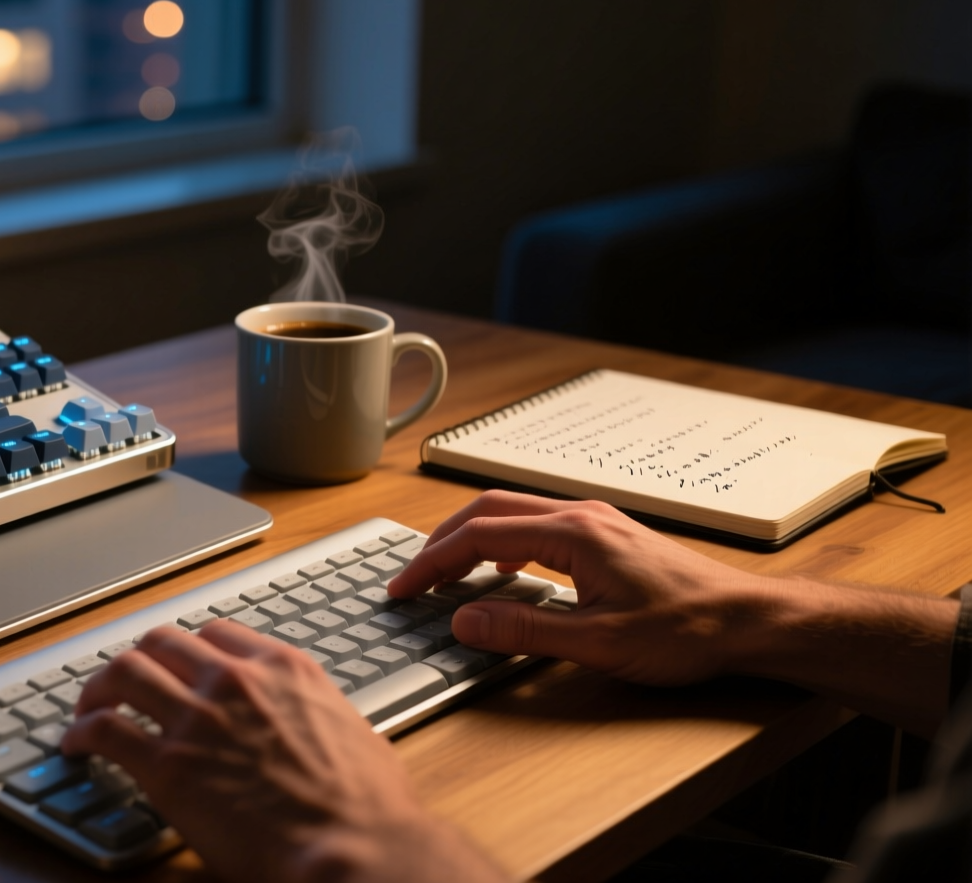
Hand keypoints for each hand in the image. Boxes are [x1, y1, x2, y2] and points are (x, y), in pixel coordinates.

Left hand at [62, 620, 506, 882]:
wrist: (355, 849)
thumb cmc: (369, 808)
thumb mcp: (354, 733)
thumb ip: (317, 715)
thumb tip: (313, 726)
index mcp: (284, 669)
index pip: (217, 635)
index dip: (188, 651)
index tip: (176, 668)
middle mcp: (235, 681)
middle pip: (162, 641)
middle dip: (138, 659)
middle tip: (124, 684)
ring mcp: (198, 718)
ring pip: (125, 671)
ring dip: (98, 688)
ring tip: (88, 708)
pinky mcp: (167, 766)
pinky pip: (104, 730)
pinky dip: (81, 733)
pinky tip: (76, 746)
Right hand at [387, 490, 768, 685]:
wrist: (749, 621)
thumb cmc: (688, 629)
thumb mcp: (599, 642)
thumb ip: (525, 631)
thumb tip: (464, 621)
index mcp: (573, 534)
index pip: (479, 535)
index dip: (432, 563)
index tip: (403, 588)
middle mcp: (581, 516)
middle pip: (486, 510)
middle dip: (439, 543)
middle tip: (410, 579)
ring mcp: (594, 521)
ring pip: (510, 512)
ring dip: (468, 537)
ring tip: (442, 573)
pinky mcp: (605, 535)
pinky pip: (535, 524)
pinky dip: (500, 541)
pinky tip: (500, 570)